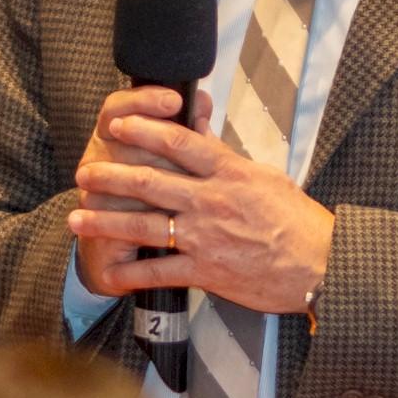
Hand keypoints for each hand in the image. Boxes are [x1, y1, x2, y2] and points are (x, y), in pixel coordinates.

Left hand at [69, 108, 335, 317]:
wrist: (320, 266)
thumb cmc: (298, 222)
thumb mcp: (266, 176)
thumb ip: (226, 157)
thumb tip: (200, 130)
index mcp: (229, 172)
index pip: (179, 142)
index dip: (142, 130)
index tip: (116, 124)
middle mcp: (212, 201)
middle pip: (150, 182)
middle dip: (110, 176)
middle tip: (84, 172)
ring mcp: (206, 237)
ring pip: (145, 226)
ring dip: (106, 222)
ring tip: (77, 218)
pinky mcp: (206, 271)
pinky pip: (160, 271)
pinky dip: (131, 274)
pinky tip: (110, 273)